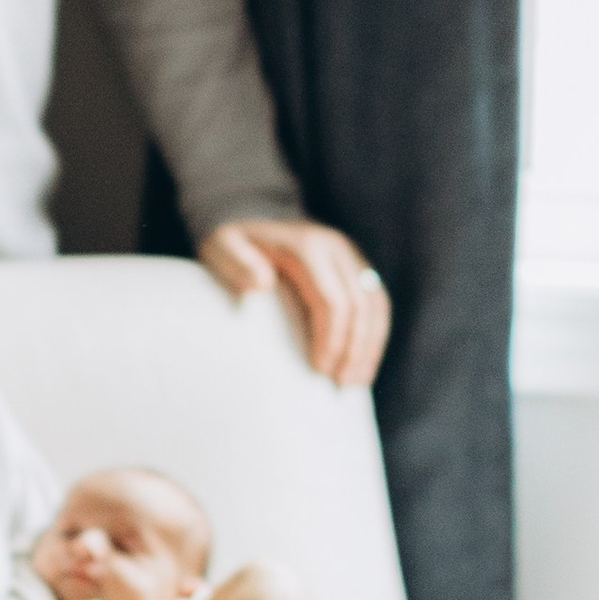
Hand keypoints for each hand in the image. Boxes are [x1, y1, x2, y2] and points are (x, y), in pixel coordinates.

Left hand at [199, 217, 389, 389]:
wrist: (253, 214)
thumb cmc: (232, 242)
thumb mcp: (222, 246)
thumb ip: (236, 263)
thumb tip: (261, 283)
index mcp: (307, 247)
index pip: (332, 300)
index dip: (331, 338)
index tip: (320, 370)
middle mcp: (336, 248)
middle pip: (360, 306)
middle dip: (353, 349)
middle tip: (341, 384)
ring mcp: (351, 255)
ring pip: (375, 305)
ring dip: (369, 346)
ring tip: (355, 381)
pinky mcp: (357, 265)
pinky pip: (376, 302)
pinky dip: (374, 333)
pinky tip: (363, 361)